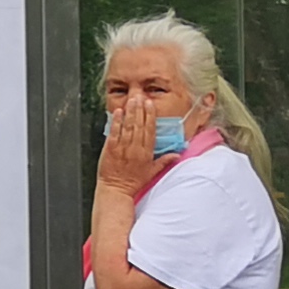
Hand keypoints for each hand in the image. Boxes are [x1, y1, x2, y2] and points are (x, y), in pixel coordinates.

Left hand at [96, 96, 210, 201]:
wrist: (116, 190)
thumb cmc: (133, 182)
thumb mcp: (152, 172)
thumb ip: (164, 161)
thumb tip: (177, 154)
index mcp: (146, 153)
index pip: (150, 131)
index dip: (150, 116)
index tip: (150, 105)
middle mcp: (135, 149)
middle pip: (139, 126)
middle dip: (140, 110)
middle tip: (141, 97)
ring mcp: (122, 148)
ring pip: (128, 127)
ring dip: (130, 112)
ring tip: (132, 100)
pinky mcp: (110, 149)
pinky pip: (114, 133)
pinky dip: (117, 122)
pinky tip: (119, 112)